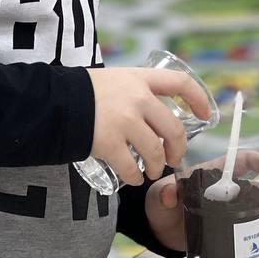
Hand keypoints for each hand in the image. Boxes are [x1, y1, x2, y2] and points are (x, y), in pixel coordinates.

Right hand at [87, 67, 212, 187]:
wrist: (52, 101)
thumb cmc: (81, 91)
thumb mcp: (113, 80)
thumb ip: (133, 92)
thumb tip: (152, 113)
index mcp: (139, 79)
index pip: (179, 83)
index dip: (198, 98)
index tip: (206, 114)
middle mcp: (136, 99)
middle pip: (173, 128)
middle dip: (178, 149)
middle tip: (174, 158)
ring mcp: (124, 122)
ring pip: (155, 152)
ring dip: (156, 167)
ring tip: (150, 172)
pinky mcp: (109, 143)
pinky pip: (131, 168)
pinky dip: (135, 178)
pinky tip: (132, 178)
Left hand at [144, 151, 258, 252]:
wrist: (158, 229)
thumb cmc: (161, 202)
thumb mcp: (161, 195)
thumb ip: (165, 193)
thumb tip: (169, 196)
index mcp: (215, 174)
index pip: (243, 161)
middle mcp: (228, 192)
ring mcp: (230, 212)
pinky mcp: (229, 231)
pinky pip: (251, 234)